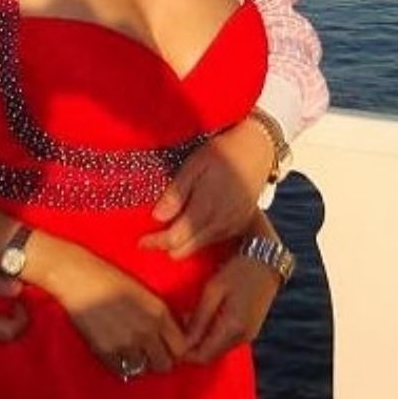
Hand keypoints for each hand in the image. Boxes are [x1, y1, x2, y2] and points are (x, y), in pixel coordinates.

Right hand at [37, 240, 186, 375]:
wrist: (77, 276)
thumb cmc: (109, 276)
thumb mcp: (142, 290)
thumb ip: (159, 313)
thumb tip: (176, 330)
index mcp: (159, 312)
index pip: (181, 347)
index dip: (175, 348)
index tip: (168, 346)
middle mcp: (147, 331)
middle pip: (165, 364)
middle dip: (160, 359)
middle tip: (151, 351)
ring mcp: (126, 344)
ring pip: (144, 370)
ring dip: (141, 363)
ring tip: (132, 350)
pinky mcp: (106, 352)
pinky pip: (122, 370)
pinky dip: (122, 364)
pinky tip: (117, 350)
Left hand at [140, 119, 272, 257]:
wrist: (257, 149)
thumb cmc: (221, 152)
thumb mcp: (194, 165)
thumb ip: (177, 193)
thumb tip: (157, 217)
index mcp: (205, 208)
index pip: (175, 238)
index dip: (155, 243)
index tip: (140, 242)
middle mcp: (220, 224)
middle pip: (186, 249)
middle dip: (166, 246)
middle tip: (150, 237)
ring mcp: (231, 227)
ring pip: (199, 246)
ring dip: (182, 243)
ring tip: (170, 228)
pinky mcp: (239, 225)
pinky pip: (213, 240)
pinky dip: (198, 237)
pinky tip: (191, 223)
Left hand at [182, 252, 279, 364]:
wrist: (267, 261)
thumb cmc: (238, 270)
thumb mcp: (214, 289)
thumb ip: (199, 318)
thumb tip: (183, 341)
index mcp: (232, 329)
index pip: (202, 357)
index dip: (183, 353)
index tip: (168, 340)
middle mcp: (242, 339)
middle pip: (209, 356)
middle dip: (190, 348)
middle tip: (174, 329)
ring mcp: (248, 336)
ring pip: (217, 350)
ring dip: (200, 342)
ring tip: (186, 322)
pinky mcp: (250, 330)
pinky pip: (226, 342)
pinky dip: (211, 336)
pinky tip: (203, 320)